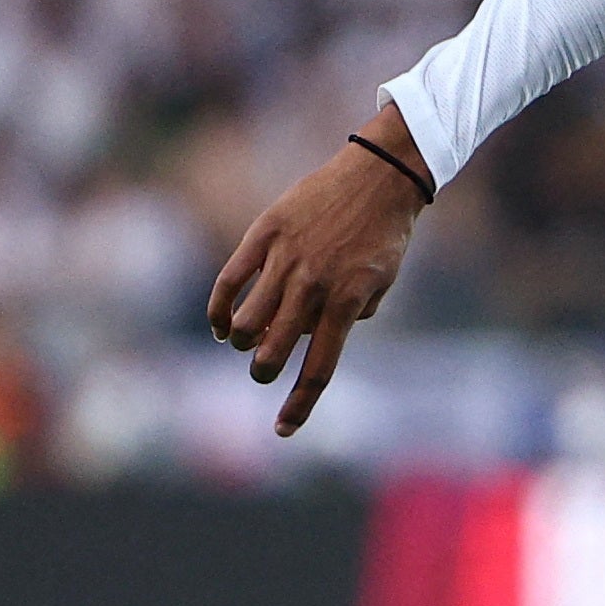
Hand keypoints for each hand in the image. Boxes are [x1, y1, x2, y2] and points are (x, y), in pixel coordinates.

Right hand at [209, 110, 428, 436]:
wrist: (378, 175)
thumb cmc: (384, 234)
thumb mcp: (379, 285)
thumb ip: (347, 318)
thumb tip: (307, 338)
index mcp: (345, 304)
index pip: (317, 370)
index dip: (298, 405)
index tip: (283, 430)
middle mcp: (312, 286)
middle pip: (272, 351)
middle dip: (263, 371)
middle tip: (262, 369)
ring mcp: (286, 259)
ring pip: (246, 321)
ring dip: (241, 341)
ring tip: (242, 340)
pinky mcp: (264, 234)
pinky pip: (229, 281)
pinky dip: (220, 309)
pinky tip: (221, 325)